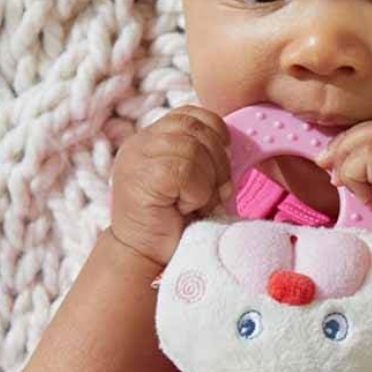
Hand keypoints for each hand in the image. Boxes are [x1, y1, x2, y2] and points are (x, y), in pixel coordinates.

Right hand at [109, 105, 232, 267]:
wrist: (146, 256)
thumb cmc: (175, 219)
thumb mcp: (193, 178)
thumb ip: (205, 155)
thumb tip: (235, 145)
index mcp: (153, 137)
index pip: (191, 114)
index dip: (215, 132)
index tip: (224, 159)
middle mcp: (140, 142)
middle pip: (197, 128)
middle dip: (218, 161)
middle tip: (215, 192)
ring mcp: (136, 158)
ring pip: (193, 149)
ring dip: (207, 181)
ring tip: (197, 203)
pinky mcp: (140, 177)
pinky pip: (185, 171)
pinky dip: (196, 192)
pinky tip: (184, 208)